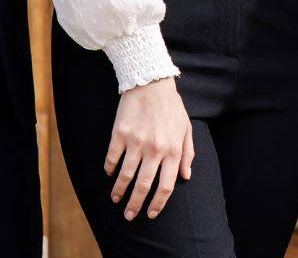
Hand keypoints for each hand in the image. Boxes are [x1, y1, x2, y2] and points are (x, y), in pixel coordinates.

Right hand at [106, 77, 193, 220]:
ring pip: (125, 176)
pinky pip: (112, 158)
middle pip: (144, 186)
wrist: (150, 82)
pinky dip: (109, 169)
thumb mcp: (186, 128)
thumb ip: (188, 153)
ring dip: (119, 191)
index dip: (158, 203)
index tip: (151, 213)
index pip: (166, 185)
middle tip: (129, 216)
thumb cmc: (171, 107)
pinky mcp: (120, 134)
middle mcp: (155, 149)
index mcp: (173, 150)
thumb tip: (186, 177)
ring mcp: (136, 142)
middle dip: (136, 205)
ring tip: (115, 199)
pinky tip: (109, 174)